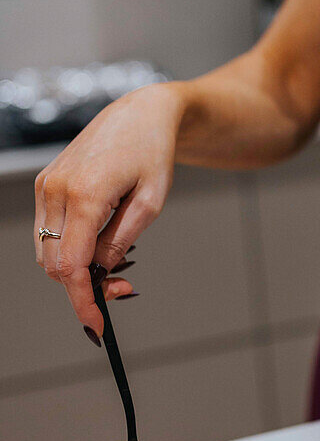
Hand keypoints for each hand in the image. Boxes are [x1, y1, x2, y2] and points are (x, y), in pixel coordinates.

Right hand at [34, 82, 184, 336]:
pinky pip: (48, 232)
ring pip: (47, 251)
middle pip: (55, 264)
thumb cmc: (152, 152)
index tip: (97, 325)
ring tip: (114, 264)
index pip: (71, 266)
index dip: (83, 301)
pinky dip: (68, 249)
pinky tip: (98, 246)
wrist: (140, 114)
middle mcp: (57, 190)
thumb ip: (121, 241)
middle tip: (122, 287)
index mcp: (85, 194)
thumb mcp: (150, 203)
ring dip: (75, 269)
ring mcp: (47, 186)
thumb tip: (100, 271)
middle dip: (83, 286)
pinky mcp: (46, 184)